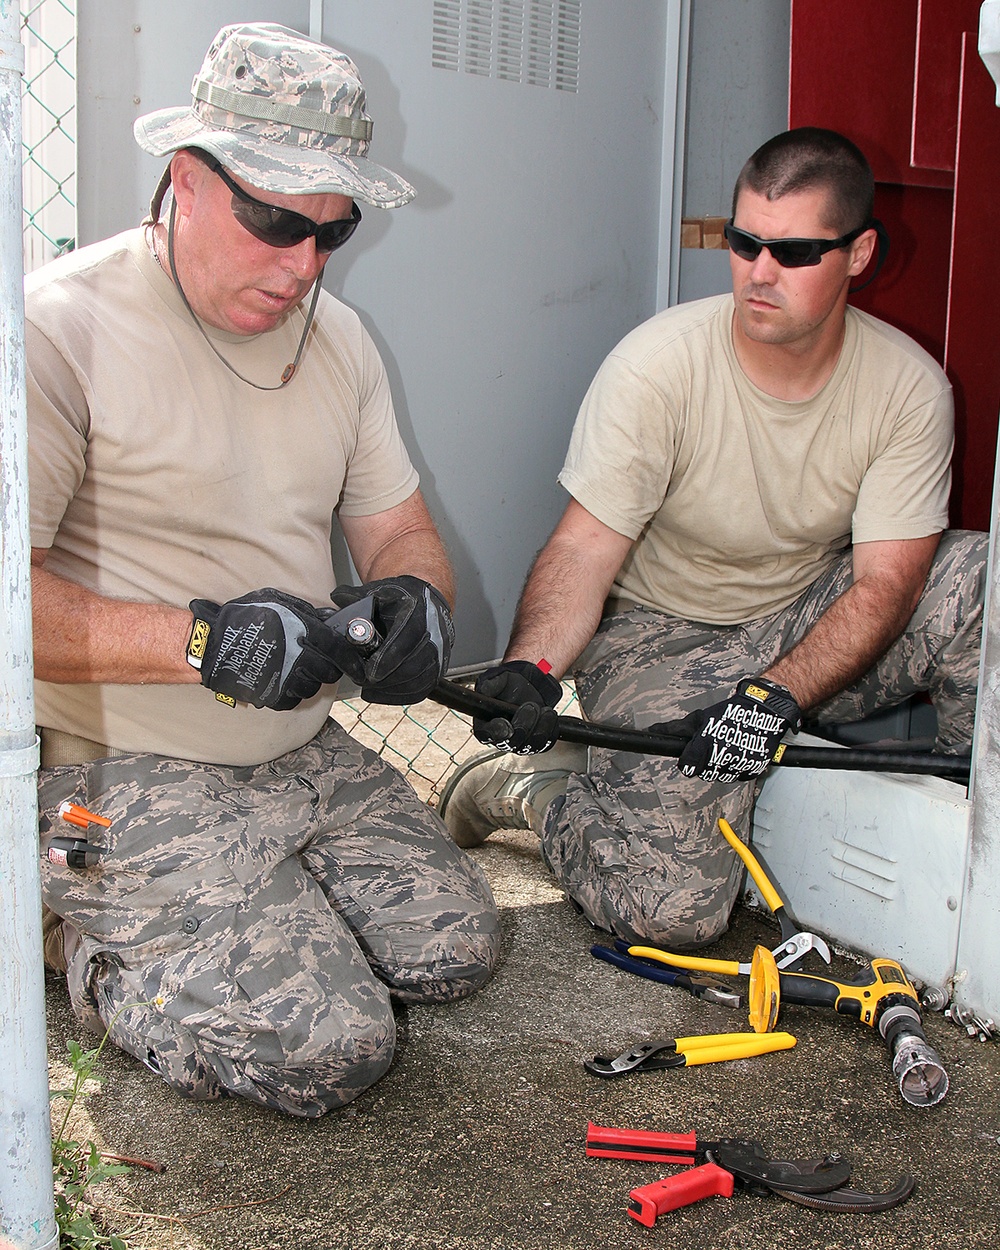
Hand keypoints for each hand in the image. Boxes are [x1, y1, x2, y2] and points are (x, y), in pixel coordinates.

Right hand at [187, 589, 345, 709]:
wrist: (211, 644)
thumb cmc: (243, 619)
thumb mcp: (276, 602)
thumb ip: (304, 611)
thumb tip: (328, 618)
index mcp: (302, 631)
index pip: (338, 649)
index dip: (352, 660)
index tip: (358, 667)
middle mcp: (298, 657)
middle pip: (329, 672)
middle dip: (329, 668)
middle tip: (320, 663)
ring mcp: (285, 679)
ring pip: (312, 688)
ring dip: (309, 681)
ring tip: (297, 671)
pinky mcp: (271, 696)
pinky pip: (292, 700)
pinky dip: (292, 694)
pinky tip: (284, 682)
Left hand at [329, 576, 453, 703]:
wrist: (428, 603)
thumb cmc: (404, 598)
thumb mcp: (381, 591)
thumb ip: (358, 598)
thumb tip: (337, 597)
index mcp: (421, 612)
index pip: (406, 640)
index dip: (387, 659)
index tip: (369, 671)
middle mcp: (435, 635)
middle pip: (411, 666)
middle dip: (383, 678)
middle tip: (361, 678)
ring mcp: (440, 655)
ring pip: (416, 682)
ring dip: (389, 688)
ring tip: (369, 685)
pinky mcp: (439, 669)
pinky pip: (421, 690)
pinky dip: (399, 695)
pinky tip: (382, 691)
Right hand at [473, 660, 561, 753]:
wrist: (528, 685)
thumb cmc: (510, 684)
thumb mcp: (498, 679)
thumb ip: (490, 685)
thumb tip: (483, 691)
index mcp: (486, 724)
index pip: (486, 735)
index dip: (495, 732)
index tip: (505, 724)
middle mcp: (501, 737)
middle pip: (511, 743)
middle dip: (523, 725)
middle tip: (530, 707)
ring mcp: (518, 742)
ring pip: (529, 746)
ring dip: (539, 728)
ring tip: (544, 710)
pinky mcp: (534, 742)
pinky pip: (544, 744)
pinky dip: (550, 730)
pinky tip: (549, 716)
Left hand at [650, 677, 801, 783]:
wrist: (764, 712)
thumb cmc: (731, 713)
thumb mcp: (702, 717)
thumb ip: (677, 728)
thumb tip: (654, 731)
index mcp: (706, 743)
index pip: (687, 766)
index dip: (687, 760)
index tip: (689, 756)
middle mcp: (721, 757)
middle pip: (703, 772)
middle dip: (704, 761)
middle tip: (712, 746)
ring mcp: (738, 765)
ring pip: (720, 775)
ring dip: (720, 765)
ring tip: (727, 747)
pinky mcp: (752, 770)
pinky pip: (737, 775)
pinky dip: (736, 767)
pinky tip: (737, 752)